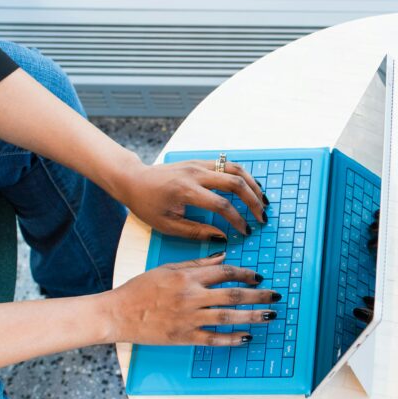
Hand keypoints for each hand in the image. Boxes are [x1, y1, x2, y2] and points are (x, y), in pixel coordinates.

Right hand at [101, 253, 280, 345]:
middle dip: (258, 295)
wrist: (118, 313)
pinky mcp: (183, 337)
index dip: (245, 274)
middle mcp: (191, 297)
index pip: (224, 272)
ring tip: (270, 315)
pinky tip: (247, 337)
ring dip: (252, 316)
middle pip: (233, 294)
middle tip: (276, 296)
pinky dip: (232, 339)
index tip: (259, 276)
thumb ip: (197, 264)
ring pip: (228, 317)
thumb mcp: (168, 268)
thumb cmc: (141, 288)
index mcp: (187, 277)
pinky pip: (213, 339)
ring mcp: (189, 318)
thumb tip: (224, 256)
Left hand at [114, 156, 267, 238]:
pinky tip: (251, 188)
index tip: (245, 231)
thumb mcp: (167, 224)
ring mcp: (199, 164)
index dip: (237, 220)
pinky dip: (244, 176)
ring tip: (263, 201)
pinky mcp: (201, 161)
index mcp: (186, 191)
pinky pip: (228, 165)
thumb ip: (196, 231)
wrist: (133, 179)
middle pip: (235, 183)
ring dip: (253, 185)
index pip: (221, 204)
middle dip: (253, 201)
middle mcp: (195, 174)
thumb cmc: (147, 204)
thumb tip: (223, 237)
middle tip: (262, 217)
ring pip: (236, 169)